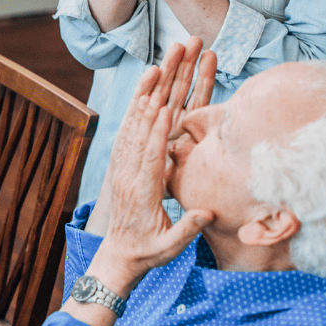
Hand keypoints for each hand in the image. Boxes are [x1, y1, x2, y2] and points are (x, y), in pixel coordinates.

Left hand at [92, 38, 215, 289]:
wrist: (120, 256)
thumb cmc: (150, 252)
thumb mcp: (170, 248)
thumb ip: (187, 230)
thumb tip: (206, 214)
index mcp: (143, 193)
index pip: (150, 156)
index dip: (156, 131)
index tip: (165, 106)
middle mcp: (128, 176)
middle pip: (139, 132)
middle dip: (151, 100)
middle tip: (162, 70)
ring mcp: (122, 170)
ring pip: (130, 127)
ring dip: (142, 97)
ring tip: (154, 69)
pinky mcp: (121, 167)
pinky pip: (126, 134)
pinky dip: (134, 111)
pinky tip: (143, 92)